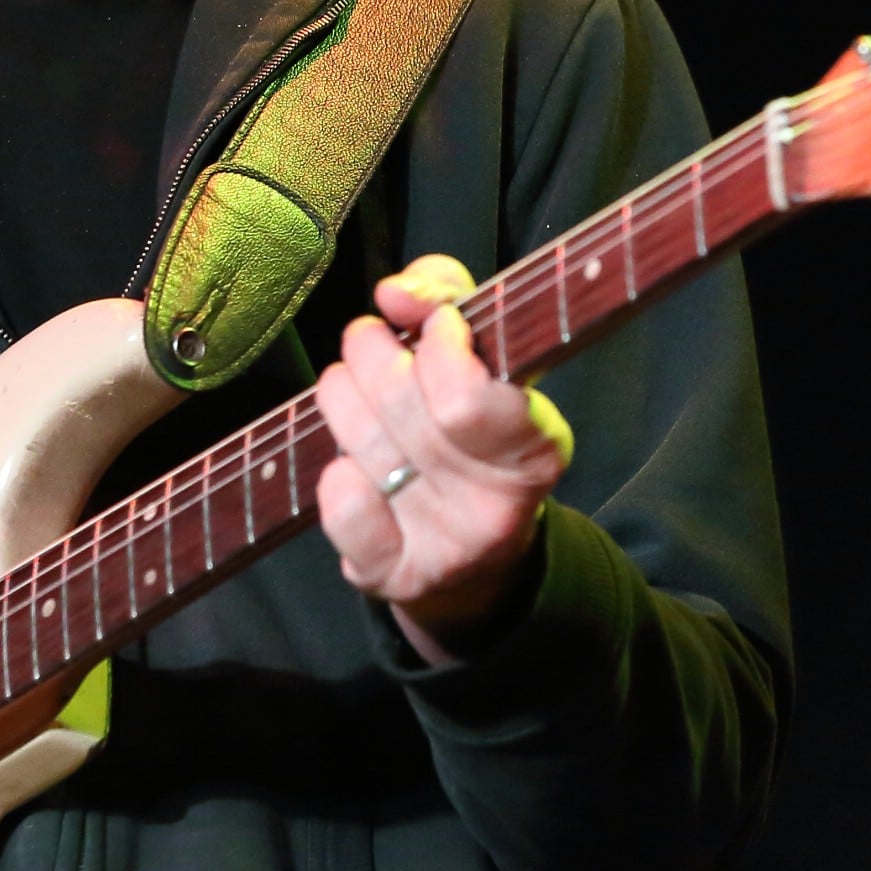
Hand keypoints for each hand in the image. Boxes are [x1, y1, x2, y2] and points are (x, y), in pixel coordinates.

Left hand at [316, 254, 574, 663]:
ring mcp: (444, 548)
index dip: (436, 344)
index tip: (436, 327)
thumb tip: (394, 293)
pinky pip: (341, 505)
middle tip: (376, 346)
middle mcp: (497, 506)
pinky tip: (354, 465)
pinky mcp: (396, 577)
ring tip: (358, 391)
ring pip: (356, 443)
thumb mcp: (482, 350)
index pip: (464, 398)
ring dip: (343, 398)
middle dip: (370, 352)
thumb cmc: (472, 425)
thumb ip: (445, 297)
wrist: (474, 552)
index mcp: (536, 446)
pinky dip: (335, 474)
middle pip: (395, 402)